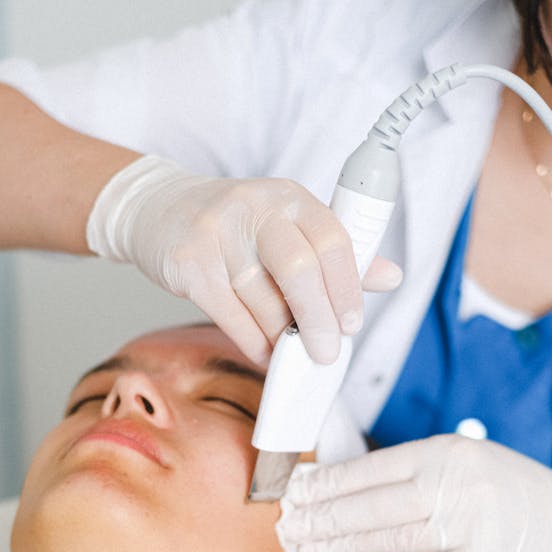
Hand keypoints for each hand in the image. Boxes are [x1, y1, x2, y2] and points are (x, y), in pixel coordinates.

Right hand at [86, 156, 401, 365]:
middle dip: (317, 320)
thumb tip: (392, 277)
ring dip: (280, 338)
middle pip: (299, 270)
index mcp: (290, 197)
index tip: (352, 325)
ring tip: (290, 354)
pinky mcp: (189, 263)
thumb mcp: (288, 227)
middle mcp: (255, 208)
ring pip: (262, 301)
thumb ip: (336, 254)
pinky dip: (252, 342)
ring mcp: (218, 234)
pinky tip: (264, 352)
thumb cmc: (236, 227)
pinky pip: (229, 315)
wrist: (159, 210)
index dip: (347, 288)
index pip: (332, 240)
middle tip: (327, 353)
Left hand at [277, 434, 551, 551]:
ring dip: (345, 548)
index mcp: (441, 453)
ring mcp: (473, 524)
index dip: (327, 485)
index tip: (293, 494)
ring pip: (396, 539)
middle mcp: (456, 484)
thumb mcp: (450, 460)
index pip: (371, 470)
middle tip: (286, 528)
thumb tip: (325, 483)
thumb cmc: (486, 485)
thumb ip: (398, 471)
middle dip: (323, 519)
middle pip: (375, 506)